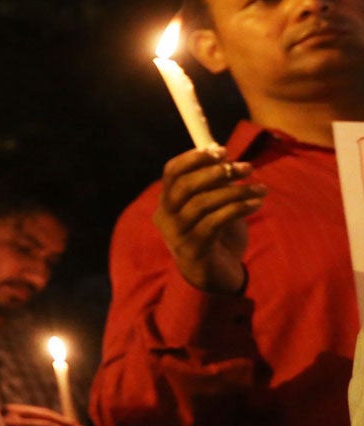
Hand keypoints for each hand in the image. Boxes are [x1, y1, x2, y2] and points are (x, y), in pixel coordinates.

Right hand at [152, 146, 261, 293]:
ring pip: (202, 203)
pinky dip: (238, 209)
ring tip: (259, 189)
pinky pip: (215, 222)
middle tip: (246, 167)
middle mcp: (165, 216)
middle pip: (184, 186)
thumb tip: (226, 158)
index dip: (194, 158)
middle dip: (217, 172)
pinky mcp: (194, 248)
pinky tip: (256, 205)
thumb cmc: (215, 235)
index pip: (172, 172)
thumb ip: (214, 185)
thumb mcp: (212, 206)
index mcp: (167, 202)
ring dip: (235, 191)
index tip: (222, 150)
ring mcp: (177, 233)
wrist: (214, 275)